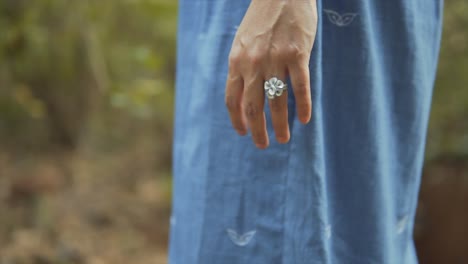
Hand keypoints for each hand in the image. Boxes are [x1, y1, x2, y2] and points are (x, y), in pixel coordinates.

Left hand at [225, 0, 317, 148]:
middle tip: (263, 145)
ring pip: (276, 102)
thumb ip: (242, 66)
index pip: (232, 99)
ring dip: (280, 125)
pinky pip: (300, 87)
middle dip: (257, 130)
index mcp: (237, 61)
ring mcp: (275, 60)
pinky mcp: (297, 55)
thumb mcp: (243, 42)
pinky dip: (303, 106)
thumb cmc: (262, 18)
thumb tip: (244, 92)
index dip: (237, 120)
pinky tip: (305, 119)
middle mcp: (253, 64)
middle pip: (252, 106)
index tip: (243, 132)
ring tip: (283, 139)